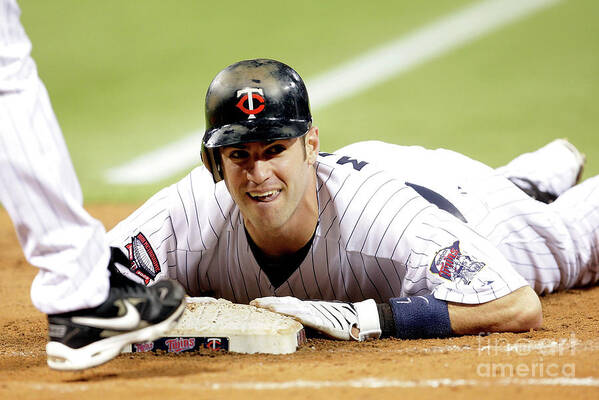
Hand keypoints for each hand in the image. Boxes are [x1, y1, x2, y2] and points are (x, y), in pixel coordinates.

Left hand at [250, 297, 380, 340]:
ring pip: (295, 309)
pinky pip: (311, 318)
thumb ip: (301, 318)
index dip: (269, 301)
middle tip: (253, 304)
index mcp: (305, 306)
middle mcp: (309, 307)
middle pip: (286, 303)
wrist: (357, 319)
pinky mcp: (325, 322)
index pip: (284, 302)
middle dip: (269, 303)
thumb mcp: (315, 318)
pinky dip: (300, 316)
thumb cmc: (335, 320)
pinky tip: (291, 316)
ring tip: (267, 308)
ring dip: (280, 308)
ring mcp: (316, 313)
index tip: (253, 302)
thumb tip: (285, 323)